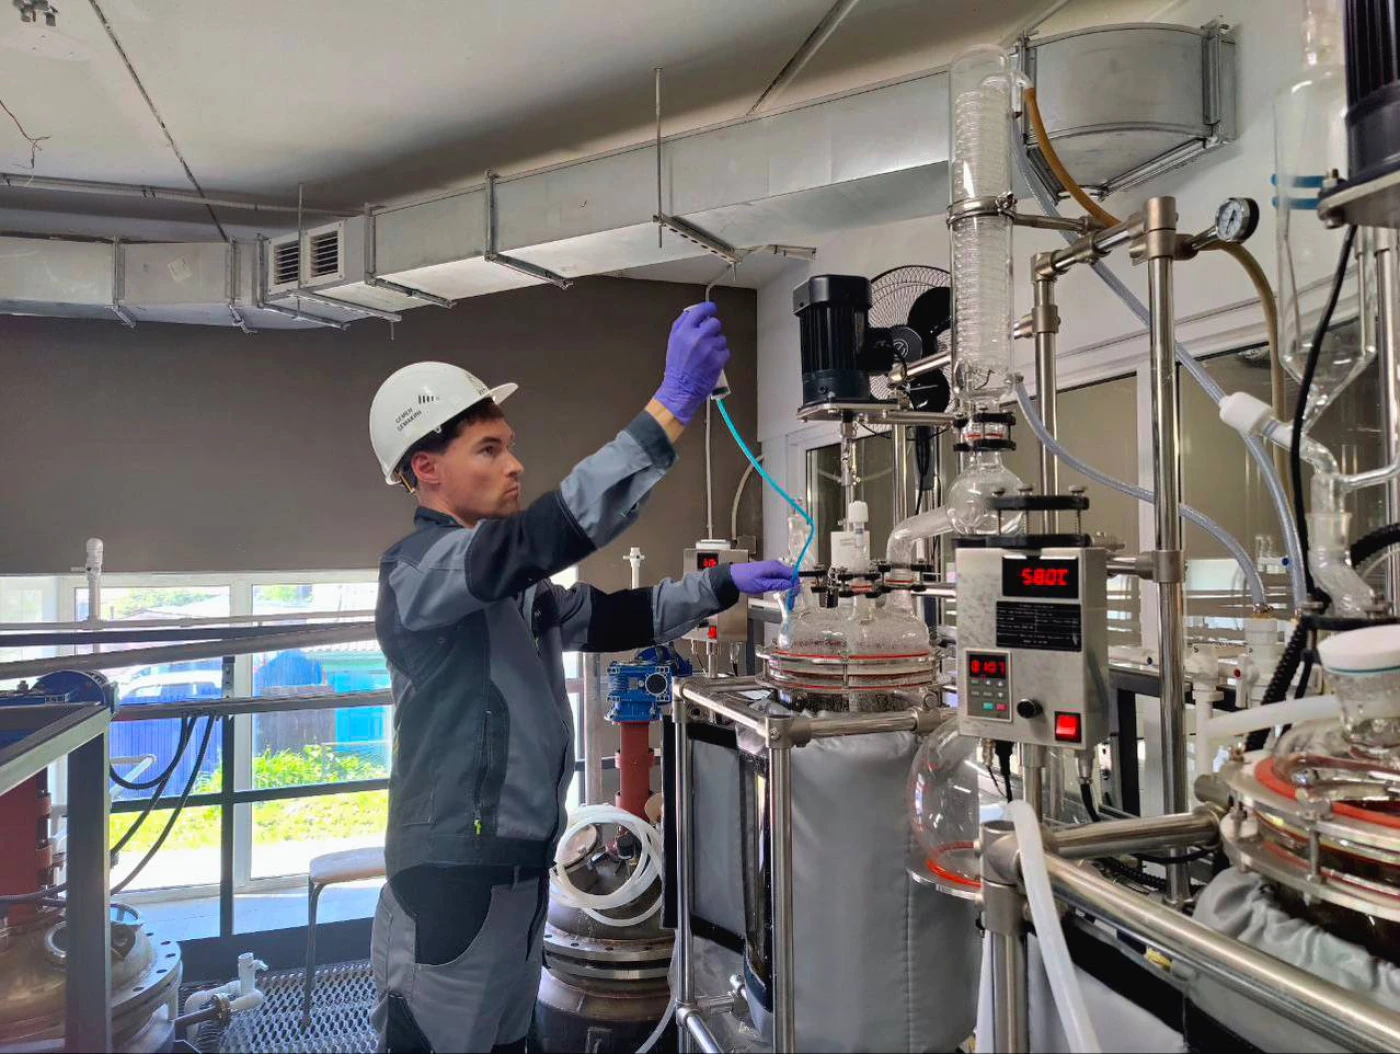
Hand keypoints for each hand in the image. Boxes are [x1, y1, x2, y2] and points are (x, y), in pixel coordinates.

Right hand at [653, 302, 729, 425]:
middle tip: (707, 339)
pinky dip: (721, 357)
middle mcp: (696, 338)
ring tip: (706, 355)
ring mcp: (709, 349)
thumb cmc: (676, 369)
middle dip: (713, 330)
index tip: (712, 308)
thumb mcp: (673, 342)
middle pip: (715, 323)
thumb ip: (682, 325)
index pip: (700, 310)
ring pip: (722, 338)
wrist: (680, 390)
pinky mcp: (718, 360)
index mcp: (683, 331)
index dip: (709, 308)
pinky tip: (711, 363)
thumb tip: (693, 312)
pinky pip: (726, 351)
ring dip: (717, 345)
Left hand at [730, 560, 796, 596]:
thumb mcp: (763, 585)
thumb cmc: (746, 579)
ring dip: (787, 586)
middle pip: (791, 575)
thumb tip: (791, 585)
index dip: (796, 584)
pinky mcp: (769, 571)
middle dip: (793, 586)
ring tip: (786, 596)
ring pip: (786, 577)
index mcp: (775, 567)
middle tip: (792, 597)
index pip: (793, 574)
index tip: (796, 593)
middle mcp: (775, 565)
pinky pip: (780, 577)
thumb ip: (778, 585)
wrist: (733, 577)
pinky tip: (780, 591)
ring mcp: (772, 567)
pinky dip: (782, 584)